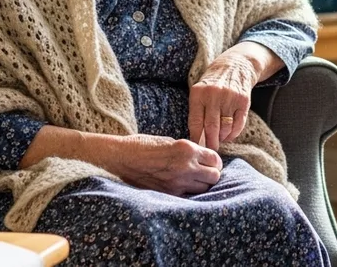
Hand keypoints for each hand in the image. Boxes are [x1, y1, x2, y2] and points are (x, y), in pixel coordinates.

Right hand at [106, 134, 222, 195]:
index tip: (211, 162)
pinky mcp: (168, 194)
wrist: (121, 158)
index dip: (215, 161)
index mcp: (187, 149)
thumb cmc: (143, 145)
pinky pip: (188, 195)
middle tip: (205, 171)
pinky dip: (189, 192)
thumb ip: (188, 150)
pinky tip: (182, 186)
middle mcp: (185, 166)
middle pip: (214, 177)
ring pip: (203, 189)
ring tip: (194, 179)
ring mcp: (177, 182)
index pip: (215, 159)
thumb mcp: (170, 141)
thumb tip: (201, 157)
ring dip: (202, 184)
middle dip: (212, 174)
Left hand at [189, 48, 259, 149]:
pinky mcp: (243, 101)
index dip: (196, 138)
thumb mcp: (200, 91)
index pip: (195, 122)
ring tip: (219, 139)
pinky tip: (229, 134)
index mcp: (199, 93)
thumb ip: (197, 111)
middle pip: (211, 128)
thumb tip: (197, 138)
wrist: (236, 65)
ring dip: (222, 138)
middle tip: (210, 150)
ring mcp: (230, 98)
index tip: (196, 147)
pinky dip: (233, 134)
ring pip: (225, 128)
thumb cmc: (213, 82)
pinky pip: (238, 125)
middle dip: (210, 143)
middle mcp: (214, 95)